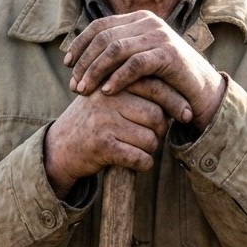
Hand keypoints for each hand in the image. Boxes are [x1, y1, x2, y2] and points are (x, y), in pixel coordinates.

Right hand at [44, 88, 169, 197]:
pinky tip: (136, 163)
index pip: (154, 86)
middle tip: (150, 136)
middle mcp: (107, 99)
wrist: (59, 147)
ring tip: (136, 148)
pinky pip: (139, 157)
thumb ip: (136, 91)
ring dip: (149, 149)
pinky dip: (143, 164)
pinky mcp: (102, 145)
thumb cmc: (93, 122)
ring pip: (150, 139)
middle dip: (159, 131)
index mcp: (112, 82)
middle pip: (156, 115)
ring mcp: (104, 122)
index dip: (175, 101)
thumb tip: (179, 99)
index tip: (186, 114)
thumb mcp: (109, 98)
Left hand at [65, 11, 226, 128]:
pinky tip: (107, 92)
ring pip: (116, 50)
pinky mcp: (168, 54)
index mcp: (138, 19)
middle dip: (84, 62)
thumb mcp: (138, 60)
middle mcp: (148, 22)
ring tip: (84, 90)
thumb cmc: (164, 78)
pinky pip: (135, 64)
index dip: (80, 44)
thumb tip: (79, 59)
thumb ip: (117, 54)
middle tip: (74, 85)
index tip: (67, 64)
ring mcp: (159, 36)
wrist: (200, 90)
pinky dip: (118, 78)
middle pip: (104, 38)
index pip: (100, 26)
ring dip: (95, 71)